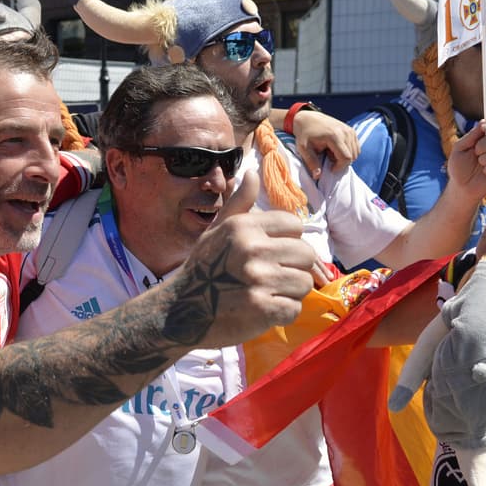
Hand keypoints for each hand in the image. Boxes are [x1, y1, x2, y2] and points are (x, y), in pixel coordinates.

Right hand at [173, 175, 316, 346]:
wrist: (180, 312)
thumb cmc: (202, 269)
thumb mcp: (216, 231)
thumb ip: (239, 203)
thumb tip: (253, 172)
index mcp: (243, 227)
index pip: (294, 225)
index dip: (288, 241)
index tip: (273, 254)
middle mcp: (251, 249)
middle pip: (305, 253)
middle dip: (293, 267)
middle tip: (273, 277)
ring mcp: (258, 279)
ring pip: (303, 282)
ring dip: (290, 292)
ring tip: (268, 294)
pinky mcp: (262, 308)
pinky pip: (294, 308)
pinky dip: (282, 313)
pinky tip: (263, 311)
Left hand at [292, 109, 358, 178]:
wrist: (307, 118)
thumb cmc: (304, 134)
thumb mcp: (304, 149)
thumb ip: (311, 163)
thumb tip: (317, 176)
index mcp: (335, 136)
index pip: (346, 158)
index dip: (339, 167)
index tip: (330, 168)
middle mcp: (345, 132)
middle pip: (352, 156)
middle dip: (341, 162)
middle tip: (328, 158)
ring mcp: (349, 130)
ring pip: (355, 152)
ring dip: (344, 157)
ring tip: (331, 153)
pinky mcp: (351, 130)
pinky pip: (355, 147)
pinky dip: (348, 152)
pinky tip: (336, 149)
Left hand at [446, 113, 485, 198]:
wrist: (460, 186)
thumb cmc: (459, 166)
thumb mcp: (459, 148)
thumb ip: (471, 136)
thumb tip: (483, 122)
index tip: (485, 126)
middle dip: (482, 145)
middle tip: (475, 153)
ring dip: (484, 159)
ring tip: (479, 164)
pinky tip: (485, 172)